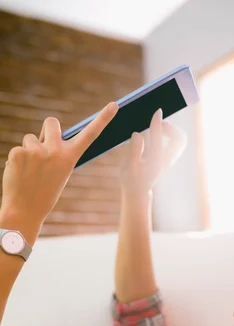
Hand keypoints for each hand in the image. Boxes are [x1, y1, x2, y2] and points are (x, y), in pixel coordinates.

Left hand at [1, 102, 118, 225]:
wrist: (25, 210)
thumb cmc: (44, 193)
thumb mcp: (59, 172)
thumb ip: (56, 153)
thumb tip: (44, 136)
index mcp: (70, 157)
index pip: (90, 135)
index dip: (103, 119)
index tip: (114, 104)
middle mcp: (56, 151)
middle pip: (52, 122)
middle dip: (46, 131)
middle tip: (42, 150)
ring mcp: (37, 151)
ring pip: (30, 138)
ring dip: (29, 150)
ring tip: (29, 171)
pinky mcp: (19, 152)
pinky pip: (17, 149)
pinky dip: (17, 160)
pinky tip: (19, 174)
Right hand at [119, 108, 186, 197]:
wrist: (138, 193)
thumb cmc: (131, 179)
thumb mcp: (129, 166)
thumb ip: (134, 150)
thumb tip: (138, 134)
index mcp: (154, 161)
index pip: (158, 138)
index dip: (157, 123)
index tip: (157, 111)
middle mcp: (165, 160)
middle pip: (179, 140)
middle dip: (171, 128)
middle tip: (159, 124)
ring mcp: (168, 160)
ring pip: (179, 142)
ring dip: (171, 131)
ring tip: (158, 128)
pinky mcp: (167, 160)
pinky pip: (175, 144)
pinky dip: (169, 135)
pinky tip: (157, 134)